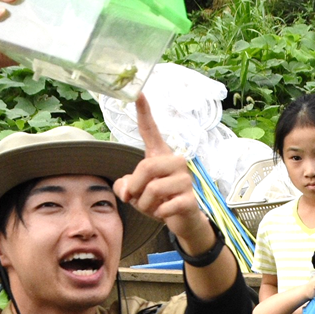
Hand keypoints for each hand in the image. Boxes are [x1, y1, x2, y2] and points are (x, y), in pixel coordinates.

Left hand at [113, 94, 210, 243]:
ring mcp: (186, 180)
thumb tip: (126, 190)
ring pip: (154, 189)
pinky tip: (164, 213)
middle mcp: (176, 162)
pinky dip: (158, 213)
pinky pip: (166, 205)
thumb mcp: (135, 193)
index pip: (150, 131)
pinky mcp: (190, 199)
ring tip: (151, 208)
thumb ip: (124, 186)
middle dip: (135, 187)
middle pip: (147, 167)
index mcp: (160, 156)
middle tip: (134, 199)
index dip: (144, 112)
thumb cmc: (159, 201)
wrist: (184, 221)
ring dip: (145, 205)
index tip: (138, 92)